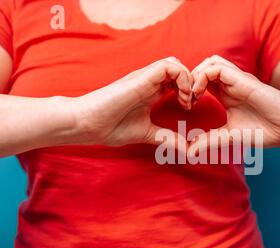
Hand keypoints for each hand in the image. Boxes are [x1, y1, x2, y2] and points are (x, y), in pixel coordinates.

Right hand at [72, 57, 192, 150]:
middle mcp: (149, 81)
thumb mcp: (147, 133)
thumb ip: (167, 139)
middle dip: (192, 83)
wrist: (87, 124)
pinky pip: (168, 66)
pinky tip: (181, 98)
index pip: (176, 79)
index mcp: (151, 91)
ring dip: (188, 80)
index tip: (189, 108)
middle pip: (178, 67)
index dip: (189, 90)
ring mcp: (145, 78)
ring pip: (175, 63)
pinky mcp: (141, 78)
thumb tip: (187, 151)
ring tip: (187, 101)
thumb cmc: (110, 127)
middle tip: (192, 103)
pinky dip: (182, 78)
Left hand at [188, 55, 279, 153]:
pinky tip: (199, 94)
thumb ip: (210, 140)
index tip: (186, 107)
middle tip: (186, 100)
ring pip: (210, 62)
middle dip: (189, 80)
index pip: (202, 80)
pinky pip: (217, 68)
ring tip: (192, 96)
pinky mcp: (244, 81)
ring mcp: (238, 80)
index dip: (190, 89)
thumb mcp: (229, 136)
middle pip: (204, 67)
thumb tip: (190, 152)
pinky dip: (203, 76)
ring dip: (195, 75)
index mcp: (227, 94)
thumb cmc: (265, 131)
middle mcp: (231, 84)